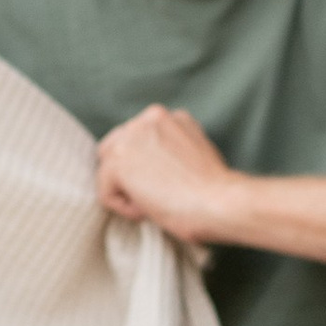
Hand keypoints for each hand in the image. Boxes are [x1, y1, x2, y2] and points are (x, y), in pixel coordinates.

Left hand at [95, 102, 244, 244]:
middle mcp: (147, 118)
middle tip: (158, 195)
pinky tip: (150, 209)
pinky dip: (124, 209)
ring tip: (157, 202)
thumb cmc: (214, 190)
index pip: (136, 141)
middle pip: (116, 149)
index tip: (167, 184)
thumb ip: (169, 147)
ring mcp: (130, 137)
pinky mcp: (118, 161)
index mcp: (167, 116)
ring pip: (108, 171)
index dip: (146, 168)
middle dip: (129, 175)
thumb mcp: (194, 151)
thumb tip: (150, 166)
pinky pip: (106, 193)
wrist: (220, 202)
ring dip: (127, 191)